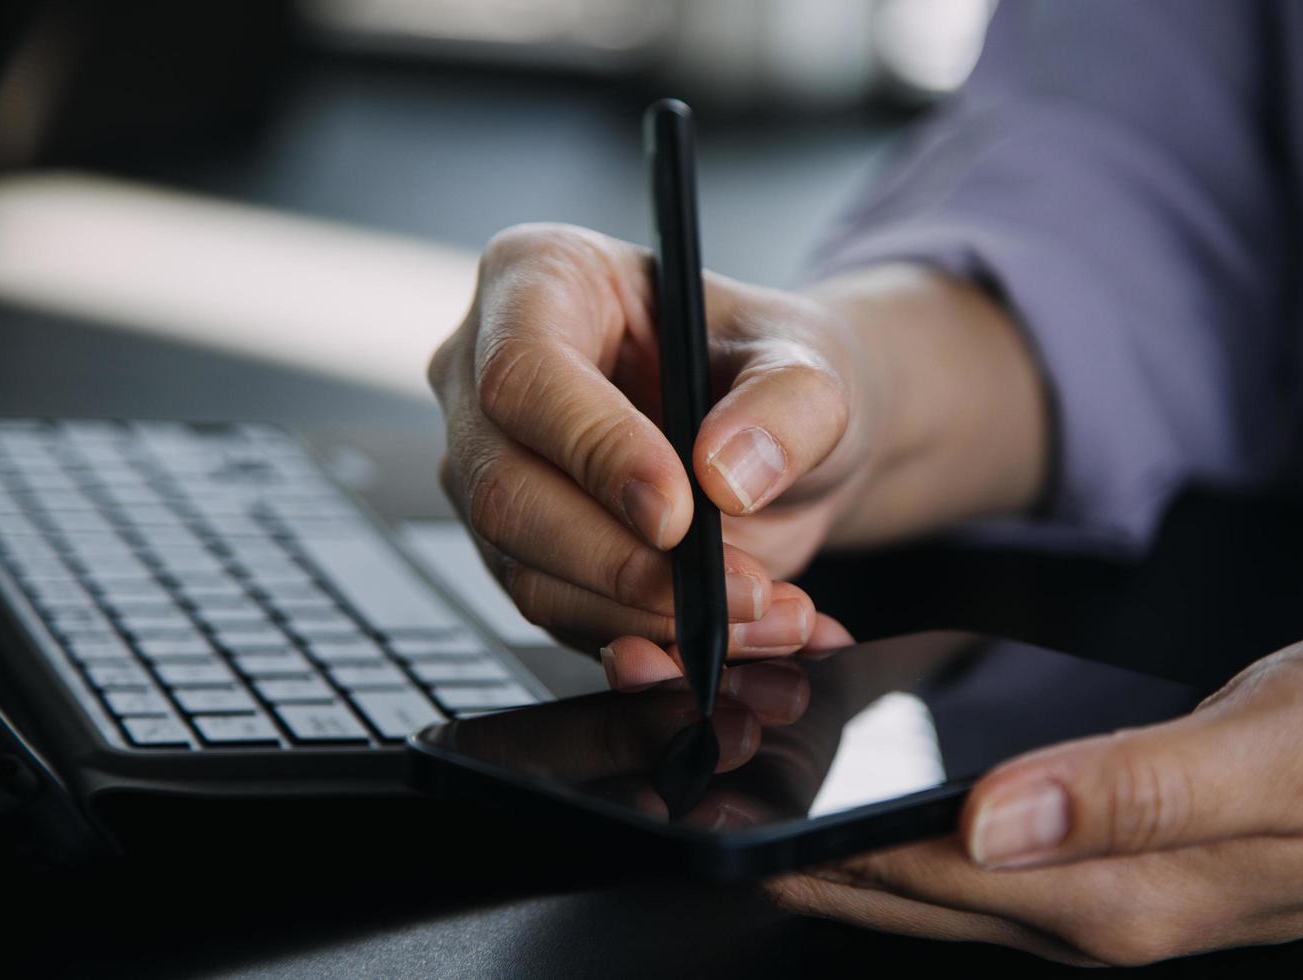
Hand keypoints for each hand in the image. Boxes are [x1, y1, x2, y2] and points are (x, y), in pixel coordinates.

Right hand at [428, 224, 878, 657]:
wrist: (786, 445)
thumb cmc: (777, 372)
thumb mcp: (813, 365)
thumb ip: (787, 405)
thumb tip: (727, 472)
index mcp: (540, 279)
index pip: (525, 374)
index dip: (594, 451)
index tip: (679, 513)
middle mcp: (488, 375)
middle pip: (506, 489)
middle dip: (624, 561)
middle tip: (736, 588)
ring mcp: (494, 468)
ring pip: (528, 571)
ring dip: (649, 616)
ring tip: (763, 614)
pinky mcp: (520, 549)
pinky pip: (559, 617)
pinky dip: (649, 644)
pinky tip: (729, 638)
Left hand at [764, 625, 1302, 964]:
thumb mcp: (1278, 753)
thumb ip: (1133, 792)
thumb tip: (985, 820)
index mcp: (1113, 891)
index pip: (911, 873)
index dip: (802, 841)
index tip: (712, 799)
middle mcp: (1093, 904)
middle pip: (901, 883)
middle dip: (794, 839)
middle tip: (701, 775)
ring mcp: (1106, 882)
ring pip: (934, 861)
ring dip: (844, 818)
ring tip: (764, 756)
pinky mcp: (1123, 843)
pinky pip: (986, 832)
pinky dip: (915, 797)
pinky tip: (885, 754)